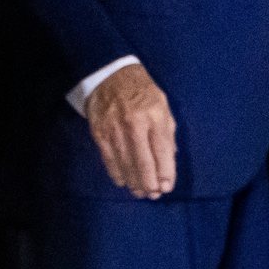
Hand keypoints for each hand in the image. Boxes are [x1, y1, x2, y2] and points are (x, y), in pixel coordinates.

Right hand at [85, 63, 176, 198]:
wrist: (109, 74)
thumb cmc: (141, 91)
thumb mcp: (162, 105)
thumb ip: (167, 131)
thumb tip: (169, 159)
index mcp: (154, 115)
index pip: (162, 151)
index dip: (166, 173)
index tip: (167, 187)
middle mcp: (134, 125)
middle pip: (144, 163)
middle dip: (151, 183)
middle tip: (154, 194)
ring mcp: (114, 130)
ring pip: (126, 165)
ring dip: (135, 183)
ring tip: (141, 192)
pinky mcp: (99, 133)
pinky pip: (109, 160)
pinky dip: (117, 174)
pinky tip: (123, 182)